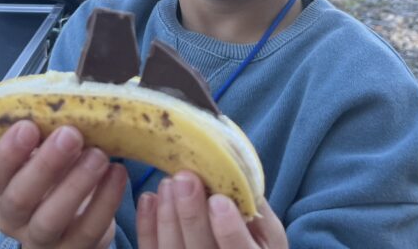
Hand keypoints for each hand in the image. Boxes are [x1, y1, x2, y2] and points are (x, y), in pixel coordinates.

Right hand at [0, 121, 126, 248]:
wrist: (77, 216)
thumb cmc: (58, 171)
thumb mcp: (44, 150)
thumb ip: (47, 129)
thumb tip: (68, 95)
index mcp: (1, 186)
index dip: (9, 151)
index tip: (29, 126)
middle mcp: (14, 217)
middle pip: (20, 198)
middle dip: (45, 165)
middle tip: (70, 135)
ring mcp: (42, 240)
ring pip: (51, 220)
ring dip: (76, 184)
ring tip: (99, 155)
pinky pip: (89, 230)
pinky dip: (105, 201)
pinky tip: (118, 174)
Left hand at [137, 172, 285, 248]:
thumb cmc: (256, 245)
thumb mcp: (270, 234)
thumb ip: (258, 211)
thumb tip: (239, 177)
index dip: (229, 230)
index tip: (218, 200)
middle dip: (191, 216)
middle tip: (184, 179)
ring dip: (167, 216)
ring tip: (168, 182)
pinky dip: (147, 226)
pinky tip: (149, 198)